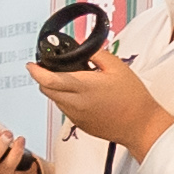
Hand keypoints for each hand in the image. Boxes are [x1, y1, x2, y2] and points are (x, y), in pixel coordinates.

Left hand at [34, 49, 170, 155]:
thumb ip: (96, 54)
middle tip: (51, 70)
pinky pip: (66, 110)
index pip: (49, 79)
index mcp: (84, 86)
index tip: (31, 65)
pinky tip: (84, 96)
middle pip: (46, 90)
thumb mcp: (117, 67)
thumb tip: (82, 47)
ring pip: (56, 100)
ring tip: (75, 82)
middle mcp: (77, 103)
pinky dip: (67, 100)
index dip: (35, 71)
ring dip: (57, 90)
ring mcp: (77, 117)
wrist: (141, 125)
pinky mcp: (81, 125)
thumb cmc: (133, 98)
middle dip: (44, 79)